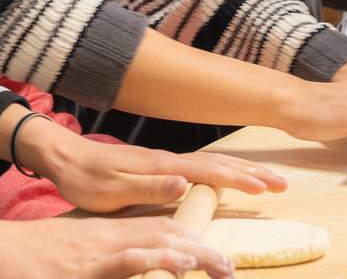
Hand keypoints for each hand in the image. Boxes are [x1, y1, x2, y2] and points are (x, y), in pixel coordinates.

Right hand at [0, 215, 236, 278]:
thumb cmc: (22, 259)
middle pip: (165, 237)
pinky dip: (155, 259)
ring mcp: (96, 249)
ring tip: (222, 267)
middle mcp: (107, 238)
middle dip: (202, 251)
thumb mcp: (67, 261)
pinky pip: (126, 260)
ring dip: (192, 255)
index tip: (216, 258)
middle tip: (231, 269)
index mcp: (105, 237)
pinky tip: (179, 264)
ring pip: (155, 244)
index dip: (189, 243)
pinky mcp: (83, 265)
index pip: (157, 232)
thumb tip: (116, 271)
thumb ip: (96, 268)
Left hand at [25, 121, 286, 213]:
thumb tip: (185, 182)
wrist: (64, 156)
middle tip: (282, 184)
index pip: (209, 172)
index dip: (239, 180)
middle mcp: (168, 159)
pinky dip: (223, 171)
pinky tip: (227, 176)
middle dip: (252, 173)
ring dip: (242, 170)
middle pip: (219, 163)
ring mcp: (164, 161)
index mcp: (161, 166)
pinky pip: (201, 167)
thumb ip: (149, 187)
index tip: (266, 187)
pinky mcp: (159, 166)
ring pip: (212, 163)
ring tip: (266, 180)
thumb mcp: (111, 190)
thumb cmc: (85, 178)